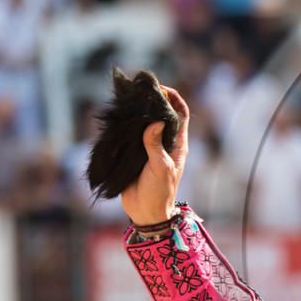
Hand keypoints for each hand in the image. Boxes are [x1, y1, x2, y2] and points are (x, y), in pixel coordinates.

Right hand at [120, 86, 189, 224]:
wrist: (144, 210)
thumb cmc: (159, 190)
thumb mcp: (160, 167)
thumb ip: (156, 146)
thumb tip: (156, 122)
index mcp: (178, 144)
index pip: (181, 115)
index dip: (175, 100)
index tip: (162, 89)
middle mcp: (165, 143)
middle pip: (162, 115)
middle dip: (154, 102)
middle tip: (140, 91)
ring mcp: (149, 147)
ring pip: (145, 124)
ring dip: (139, 113)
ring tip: (128, 100)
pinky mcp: (135, 153)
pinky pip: (131, 135)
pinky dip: (126, 125)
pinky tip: (118, 117)